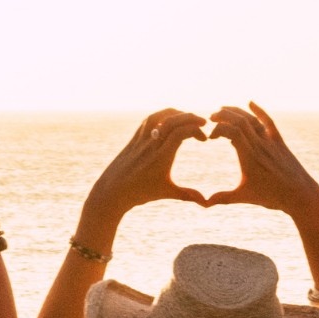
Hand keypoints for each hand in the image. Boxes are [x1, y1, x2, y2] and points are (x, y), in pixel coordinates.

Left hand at [84, 109, 209, 219]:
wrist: (113, 191)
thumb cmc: (140, 193)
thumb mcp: (166, 193)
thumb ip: (187, 195)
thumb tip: (206, 203)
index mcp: (161, 157)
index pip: (180, 133)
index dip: (196, 131)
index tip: (205, 139)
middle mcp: (151, 145)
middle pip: (172, 121)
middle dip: (190, 118)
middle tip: (203, 123)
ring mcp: (141, 139)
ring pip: (159, 116)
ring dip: (176, 113)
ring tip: (188, 118)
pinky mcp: (134, 139)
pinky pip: (149, 120)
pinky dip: (162, 115)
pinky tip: (170, 119)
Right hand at [204, 103, 318, 216]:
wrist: (300, 195)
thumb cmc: (272, 197)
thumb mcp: (245, 197)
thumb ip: (223, 198)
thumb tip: (204, 203)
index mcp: (249, 156)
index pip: (231, 131)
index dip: (217, 129)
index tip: (209, 137)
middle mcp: (259, 145)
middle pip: (239, 121)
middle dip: (223, 115)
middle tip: (210, 118)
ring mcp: (270, 142)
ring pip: (252, 119)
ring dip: (236, 111)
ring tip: (223, 109)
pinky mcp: (279, 142)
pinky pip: (268, 122)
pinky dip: (259, 111)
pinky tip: (250, 103)